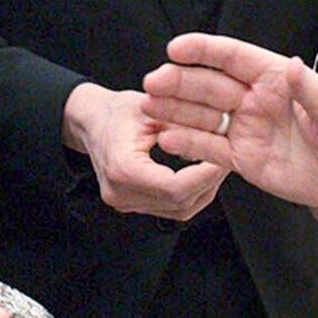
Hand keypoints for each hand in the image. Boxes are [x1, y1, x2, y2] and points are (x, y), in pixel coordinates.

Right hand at [62, 82, 227, 219]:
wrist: (92, 121)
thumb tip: (218, 139)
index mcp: (123, 169)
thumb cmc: (117, 112)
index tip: (222, 161)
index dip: (204, 177)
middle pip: (179, 201)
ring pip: (178, 209)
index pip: (174, 187)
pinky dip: (189, 194)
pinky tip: (198, 176)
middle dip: (208, 182)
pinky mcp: (131, 205)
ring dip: (202, 190)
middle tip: (225, 159)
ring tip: (214, 166)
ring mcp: (124, 203)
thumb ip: (184, 126)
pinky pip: (170, 209)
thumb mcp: (153, 108)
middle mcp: (121, 193)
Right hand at [141, 33, 317, 235]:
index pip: (233, 58)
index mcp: (277, 78)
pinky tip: (166, 138)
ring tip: (148, 108)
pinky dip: (189, 143)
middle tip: (151, 83)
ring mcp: (249, 129)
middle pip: (210, 86)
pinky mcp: (246, 158)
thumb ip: (309, 88)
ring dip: (175, 110)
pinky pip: (211, 148)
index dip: (204, 51)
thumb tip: (291, 64)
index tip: (176, 48)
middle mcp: (258, 100)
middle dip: (179, 82)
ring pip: (204, 115)